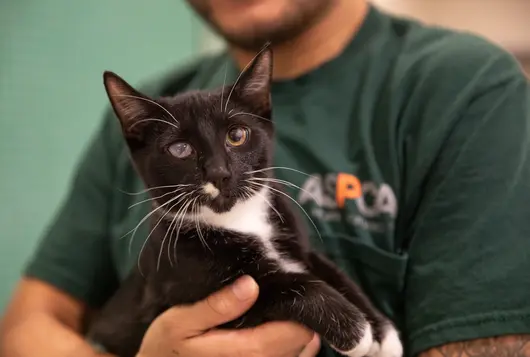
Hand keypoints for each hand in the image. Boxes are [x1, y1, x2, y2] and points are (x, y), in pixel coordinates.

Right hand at [137, 275, 319, 356]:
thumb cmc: (167, 347)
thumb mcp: (181, 322)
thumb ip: (216, 306)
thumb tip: (251, 285)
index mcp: (246, 352)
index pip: (296, 331)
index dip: (298, 306)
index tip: (287, 283)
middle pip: (303, 341)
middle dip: (297, 315)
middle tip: (281, 290)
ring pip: (302, 352)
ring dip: (296, 330)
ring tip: (279, 308)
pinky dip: (293, 344)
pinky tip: (278, 327)